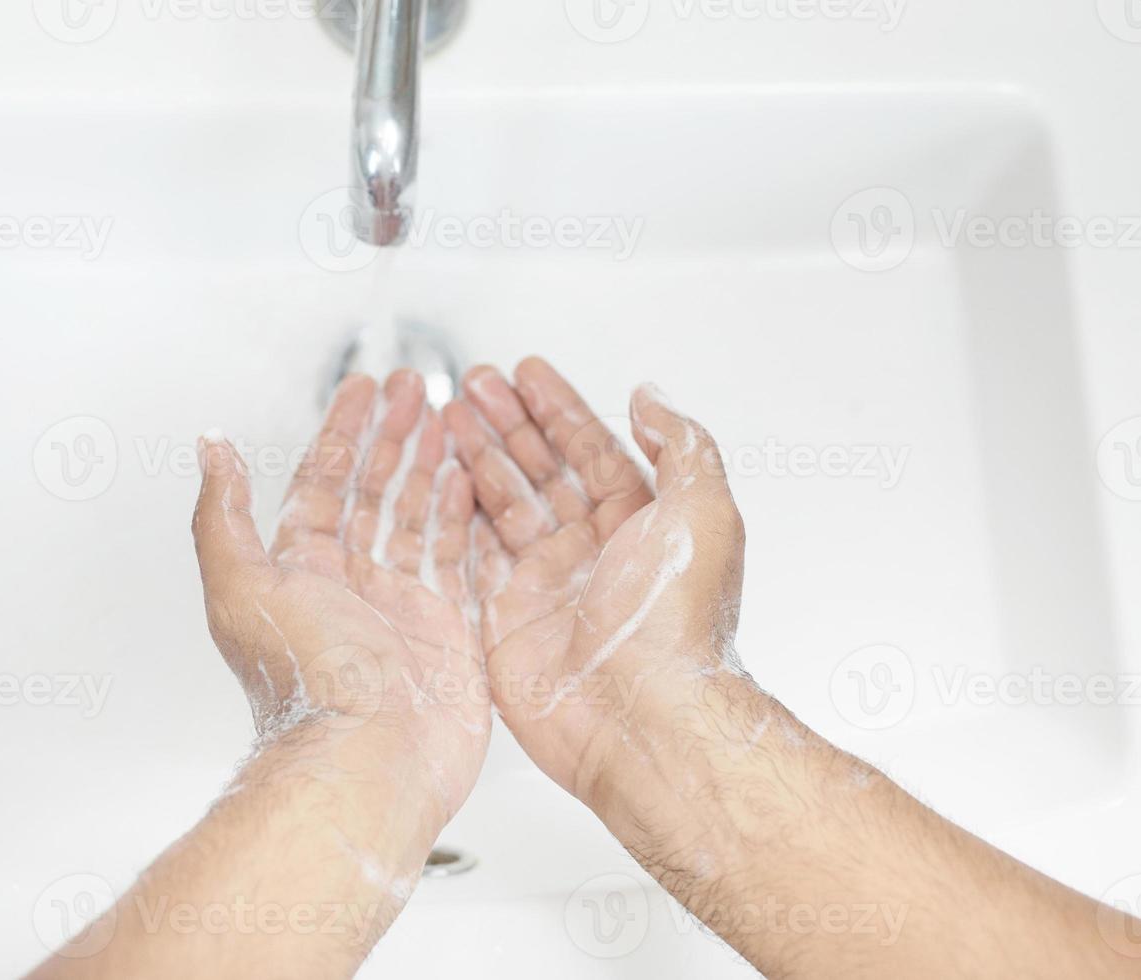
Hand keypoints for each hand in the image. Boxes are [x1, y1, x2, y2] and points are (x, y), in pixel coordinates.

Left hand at [192, 369, 489, 822]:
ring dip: (432, 466)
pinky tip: (474, 483)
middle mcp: (352, 585)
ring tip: (450, 421)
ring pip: (419, 518)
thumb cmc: (306, 682)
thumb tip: (209, 451)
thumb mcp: (243, 584)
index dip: (343, 432)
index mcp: (302, 569)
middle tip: (414, 388)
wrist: (369, 761)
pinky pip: (460, 561)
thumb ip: (224, 514)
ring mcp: (403, 607)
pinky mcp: (448, 632)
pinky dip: (466, 519)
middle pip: (375, 491)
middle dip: (394, 435)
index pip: (324, 482)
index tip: (361, 390)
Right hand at [444, 358, 749, 816]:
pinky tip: (437, 482)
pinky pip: (473, 557)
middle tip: (474, 384)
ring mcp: (546, 586)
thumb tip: (652, 397)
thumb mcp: (703, 512)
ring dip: (475, 457)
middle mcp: (591, 552)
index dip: (558, 408)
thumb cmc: (676, 627)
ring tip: (445, 416)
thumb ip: (680, 445)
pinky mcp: (505, 621)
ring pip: (502, 505)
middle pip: (539, 470)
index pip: (590, 450)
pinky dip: (453, 517)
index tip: (529, 373)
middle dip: (506, 422)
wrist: (642, 719)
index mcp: (639, 525)